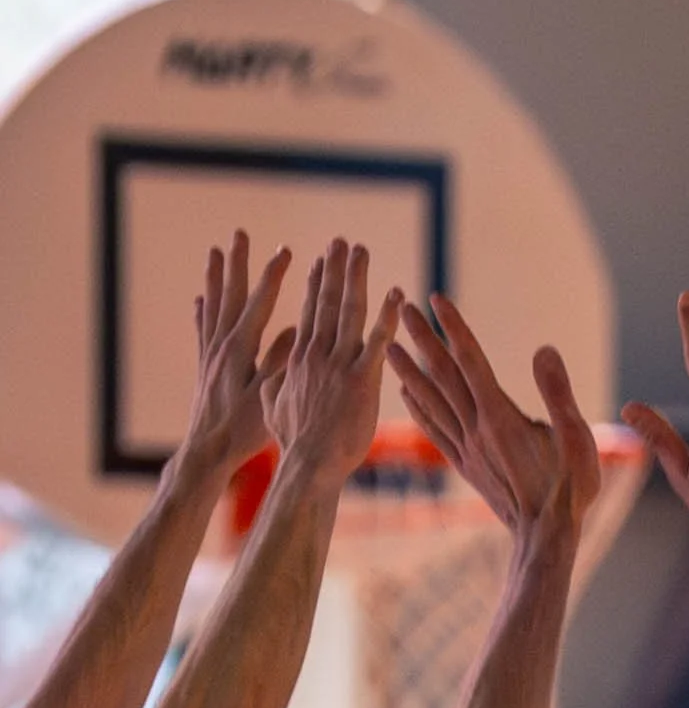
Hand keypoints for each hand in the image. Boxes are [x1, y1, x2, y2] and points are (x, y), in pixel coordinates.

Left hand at [168, 233, 294, 491]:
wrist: (206, 452)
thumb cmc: (242, 430)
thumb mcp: (267, 397)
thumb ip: (279, 362)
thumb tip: (293, 330)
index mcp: (240, 350)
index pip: (258, 304)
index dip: (272, 276)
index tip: (284, 250)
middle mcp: (221, 345)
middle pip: (231, 295)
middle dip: (239, 263)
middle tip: (240, 234)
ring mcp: (210, 353)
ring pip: (214, 306)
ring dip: (217, 277)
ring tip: (216, 252)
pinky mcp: (205, 365)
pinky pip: (203, 329)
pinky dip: (204, 309)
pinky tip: (201, 299)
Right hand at [260, 241, 402, 495]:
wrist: (308, 466)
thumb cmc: (294, 444)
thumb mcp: (273, 408)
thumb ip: (277, 383)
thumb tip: (272, 372)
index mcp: (299, 360)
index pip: (308, 314)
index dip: (313, 285)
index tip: (318, 261)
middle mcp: (318, 355)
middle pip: (326, 302)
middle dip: (334, 269)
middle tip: (342, 242)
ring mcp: (340, 365)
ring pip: (348, 312)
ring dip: (355, 278)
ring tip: (361, 250)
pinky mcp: (362, 380)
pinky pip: (378, 342)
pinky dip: (388, 316)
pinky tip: (398, 294)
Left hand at [393, 294, 600, 533]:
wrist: (545, 540)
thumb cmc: (570, 490)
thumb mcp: (578, 440)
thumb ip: (560, 394)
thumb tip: (544, 349)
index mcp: (500, 417)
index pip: (471, 361)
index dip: (454, 328)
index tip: (435, 298)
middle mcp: (477, 429)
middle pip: (444, 375)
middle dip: (422, 339)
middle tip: (400, 308)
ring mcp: (468, 448)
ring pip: (431, 401)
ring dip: (409, 370)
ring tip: (388, 345)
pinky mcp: (466, 466)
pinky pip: (435, 430)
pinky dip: (417, 408)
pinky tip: (405, 394)